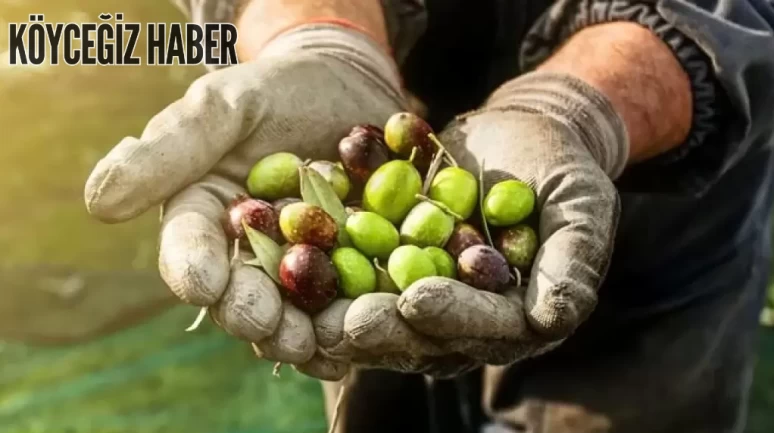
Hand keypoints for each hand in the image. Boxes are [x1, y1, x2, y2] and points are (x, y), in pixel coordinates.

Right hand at [84, 24, 405, 377]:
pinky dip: (350, 325)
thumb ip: (171, 149)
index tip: (204, 286)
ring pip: (292, 313)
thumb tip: (100, 202)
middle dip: (249, 314)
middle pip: (240, 294)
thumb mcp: (225, 106)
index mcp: (206, 216)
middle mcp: (246, 254)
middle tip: (264, 327)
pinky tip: (356, 342)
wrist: (344, 89)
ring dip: (301, 333)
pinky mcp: (349, 271)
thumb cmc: (276, 91)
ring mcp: (299, 268)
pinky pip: (346, 306)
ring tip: (317, 344)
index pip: (190, 248)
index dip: (193, 269)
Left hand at [320, 71, 628, 377]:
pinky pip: (355, 273)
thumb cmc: (560, 166)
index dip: (452, 316)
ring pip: (380, 314)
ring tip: (304, 304)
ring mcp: (424, 294)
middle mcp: (466, 317)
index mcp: (517, 315)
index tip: (417, 300)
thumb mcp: (580, 203)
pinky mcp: (390, 267)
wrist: (518, 133)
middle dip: (384, 328)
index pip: (486, 326)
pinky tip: (289, 260)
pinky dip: (323, 269)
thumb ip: (573, 259)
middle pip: (423, 334)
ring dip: (340, 312)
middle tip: (344, 321)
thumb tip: (553, 319)